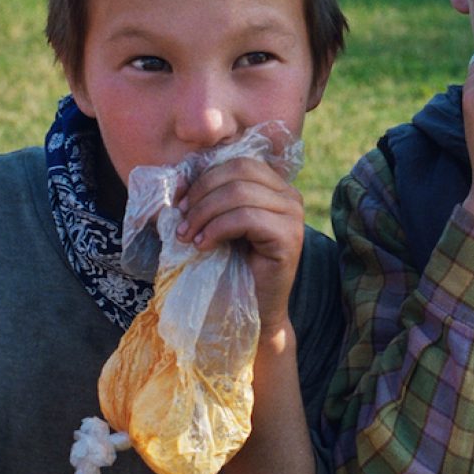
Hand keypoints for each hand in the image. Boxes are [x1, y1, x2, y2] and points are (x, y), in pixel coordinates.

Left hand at [174, 154, 304, 338]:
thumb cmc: (234, 267)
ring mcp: (293, 215)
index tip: (179, 203)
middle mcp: (290, 195)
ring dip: (205, 214)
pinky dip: (217, 229)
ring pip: (239, 193)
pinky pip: (246, 217)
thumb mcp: (219, 223)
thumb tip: (179, 178)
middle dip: (202, 195)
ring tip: (189, 237)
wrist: (255, 311)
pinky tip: (204, 246)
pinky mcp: (289, 237)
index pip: (238, 162)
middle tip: (182, 222)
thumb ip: (209, 198)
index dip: (204, 177)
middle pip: (238, 172)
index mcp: (275, 186)